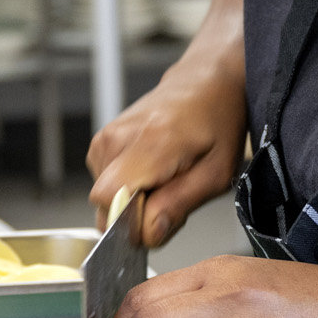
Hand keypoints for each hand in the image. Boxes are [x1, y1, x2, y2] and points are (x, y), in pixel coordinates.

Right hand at [86, 59, 245, 248]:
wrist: (205, 82)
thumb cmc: (217, 123)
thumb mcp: (217, 172)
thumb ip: (179, 204)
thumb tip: (146, 234)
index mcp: (150, 143)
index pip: (110, 201)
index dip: (133, 223)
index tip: (162, 216)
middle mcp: (117, 139)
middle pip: (107, 207)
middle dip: (138, 217)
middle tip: (174, 194)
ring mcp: (104, 139)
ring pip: (107, 200)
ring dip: (136, 202)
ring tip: (168, 178)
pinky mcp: (100, 143)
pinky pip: (108, 186)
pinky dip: (130, 188)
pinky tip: (154, 171)